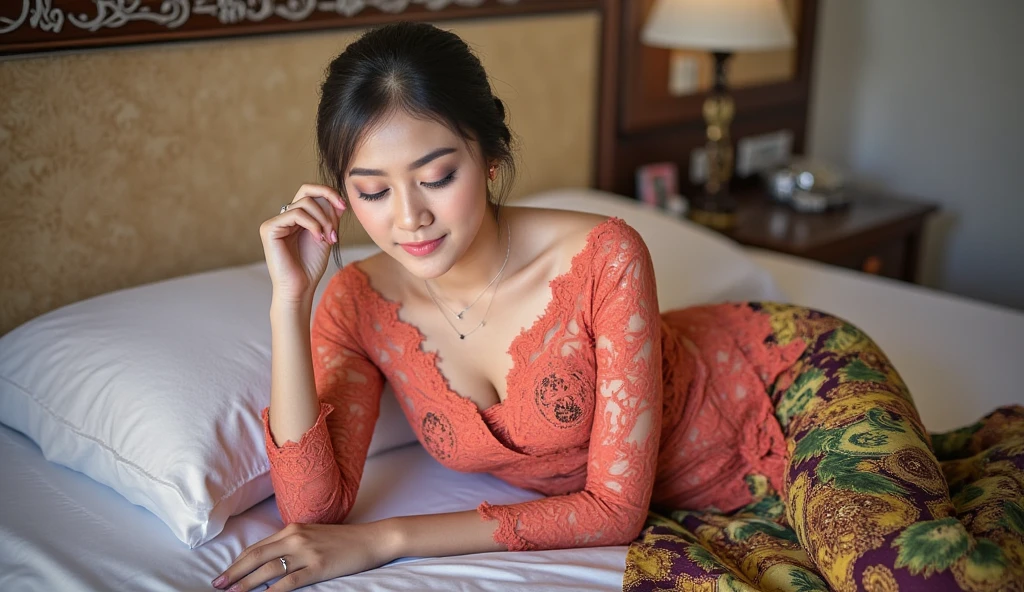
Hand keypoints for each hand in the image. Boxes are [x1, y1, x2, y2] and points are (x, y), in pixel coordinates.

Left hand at [212, 521, 395, 591]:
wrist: (372, 538)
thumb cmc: (344, 540)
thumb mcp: (313, 536)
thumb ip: (291, 545)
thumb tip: (269, 562)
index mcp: (292, 529)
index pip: (257, 547)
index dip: (237, 562)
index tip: (224, 575)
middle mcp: (295, 537)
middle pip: (256, 557)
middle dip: (234, 573)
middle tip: (217, 585)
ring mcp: (306, 552)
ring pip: (268, 570)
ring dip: (246, 584)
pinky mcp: (318, 566)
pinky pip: (289, 581)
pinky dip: (272, 591)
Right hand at [260, 184, 346, 304]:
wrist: (301, 287)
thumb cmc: (311, 266)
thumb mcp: (326, 235)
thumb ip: (329, 217)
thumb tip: (335, 199)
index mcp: (295, 218)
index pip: (309, 193)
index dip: (328, 193)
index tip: (344, 206)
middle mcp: (284, 217)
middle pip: (306, 191)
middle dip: (328, 199)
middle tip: (341, 211)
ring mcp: (275, 222)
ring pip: (305, 203)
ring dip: (323, 219)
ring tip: (329, 237)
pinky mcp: (269, 228)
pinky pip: (296, 214)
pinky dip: (313, 224)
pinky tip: (319, 238)